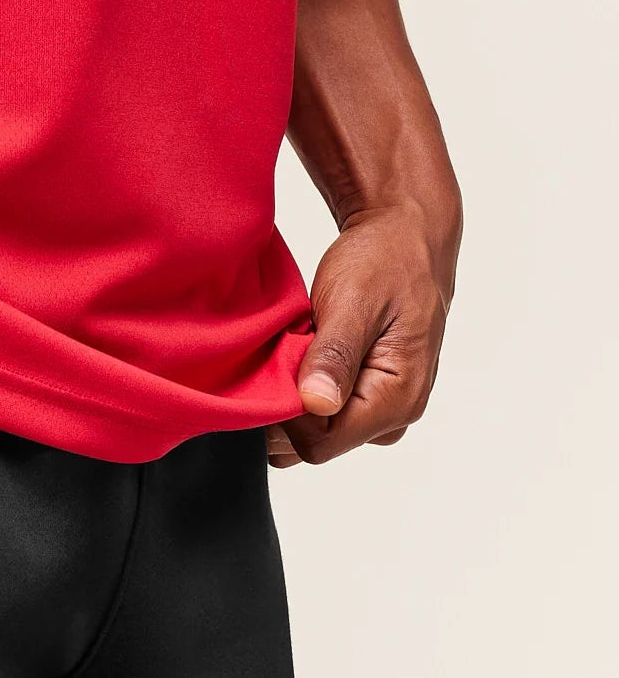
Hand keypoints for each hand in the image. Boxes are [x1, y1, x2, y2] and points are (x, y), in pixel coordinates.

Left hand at [267, 200, 458, 466]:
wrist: (404, 237)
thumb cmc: (383, 261)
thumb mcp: (353, 300)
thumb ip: (335, 355)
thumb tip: (316, 404)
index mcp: (397, 400)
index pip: (320, 444)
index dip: (285, 413)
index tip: (275, 365)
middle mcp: (395, 415)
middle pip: (317, 441)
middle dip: (288, 404)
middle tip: (284, 349)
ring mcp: (384, 407)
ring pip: (318, 428)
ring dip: (296, 392)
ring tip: (297, 343)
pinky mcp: (370, 392)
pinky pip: (327, 408)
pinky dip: (306, 384)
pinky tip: (304, 348)